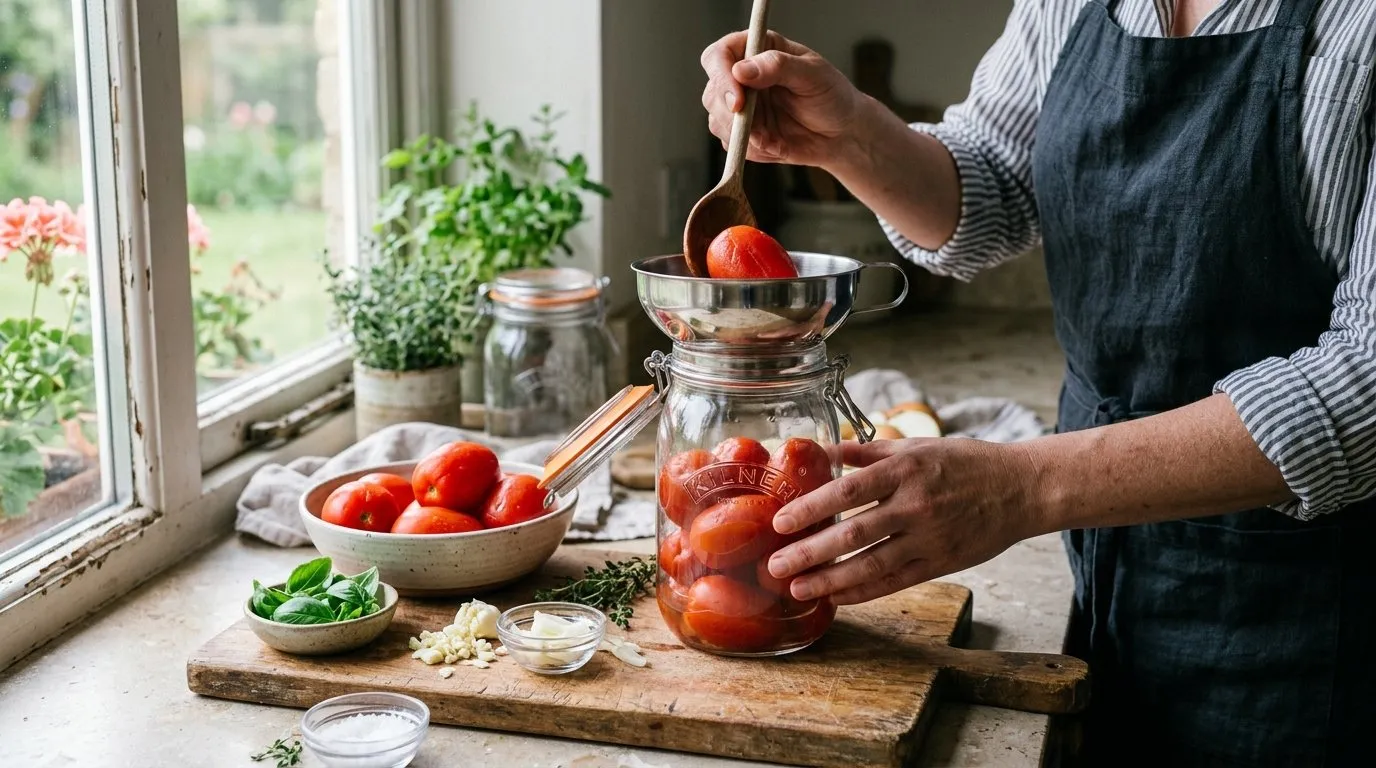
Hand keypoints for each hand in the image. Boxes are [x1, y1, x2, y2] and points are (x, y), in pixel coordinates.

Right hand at [700, 30, 866, 166]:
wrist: (841, 134)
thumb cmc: (833, 97)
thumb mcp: (813, 75)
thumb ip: (778, 67)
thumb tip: (742, 70)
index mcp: (758, 50)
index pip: (720, 55)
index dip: (721, 76)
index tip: (737, 101)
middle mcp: (744, 77)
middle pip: (713, 92)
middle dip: (731, 115)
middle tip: (758, 129)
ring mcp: (741, 106)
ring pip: (717, 120)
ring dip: (743, 135)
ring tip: (774, 137)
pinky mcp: (743, 132)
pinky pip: (731, 144)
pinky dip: (752, 149)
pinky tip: (776, 144)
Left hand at [767, 437, 1044, 604]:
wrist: (1020, 489)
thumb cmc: (965, 463)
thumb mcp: (917, 447)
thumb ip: (869, 451)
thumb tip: (825, 449)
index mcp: (905, 470)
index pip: (848, 492)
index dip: (811, 508)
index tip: (780, 522)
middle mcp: (915, 506)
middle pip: (853, 534)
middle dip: (810, 552)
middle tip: (775, 564)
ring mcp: (929, 538)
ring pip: (871, 565)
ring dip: (830, 580)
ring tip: (797, 588)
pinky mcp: (941, 563)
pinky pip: (895, 581)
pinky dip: (863, 591)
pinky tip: (836, 597)